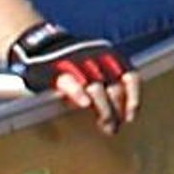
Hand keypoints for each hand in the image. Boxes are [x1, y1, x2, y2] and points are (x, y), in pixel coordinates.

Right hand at [5, 19, 136, 129]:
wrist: (40, 46)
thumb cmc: (73, 64)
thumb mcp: (95, 68)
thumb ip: (107, 84)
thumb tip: (121, 112)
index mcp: (110, 57)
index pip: (130, 77)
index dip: (133, 97)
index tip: (131, 116)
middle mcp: (97, 58)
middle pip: (114, 87)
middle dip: (116, 110)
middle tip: (114, 127)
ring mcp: (77, 63)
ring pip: (96, 88)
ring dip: (103, 110)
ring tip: (105, 125)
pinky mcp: (56, 70)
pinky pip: (69, 82)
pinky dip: (78, 93)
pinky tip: (84, 105)